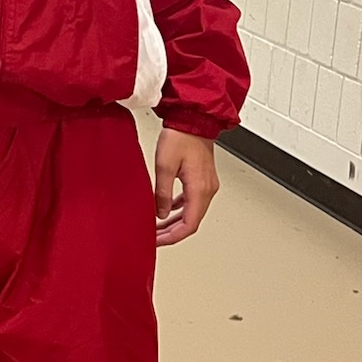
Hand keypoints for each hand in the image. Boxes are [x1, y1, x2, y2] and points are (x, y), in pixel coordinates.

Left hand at [154, 129, 219, 245]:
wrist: (193, 119)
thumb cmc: (181, 137)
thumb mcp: (164, 166)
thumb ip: (162, 193)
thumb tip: (160, 213)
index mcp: (200, 189)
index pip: (189, 225)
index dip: (172, 237)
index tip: (157, 241)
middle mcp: (207, 189)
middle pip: (191, 222)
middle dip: (171, 232)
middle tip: (154, 238)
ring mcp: (207, 184)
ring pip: (192, 212)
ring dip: (174, 222)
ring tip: (157, 227)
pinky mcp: (203, 178)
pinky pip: (192, 201)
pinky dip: (179, 210)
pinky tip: (167, 210)